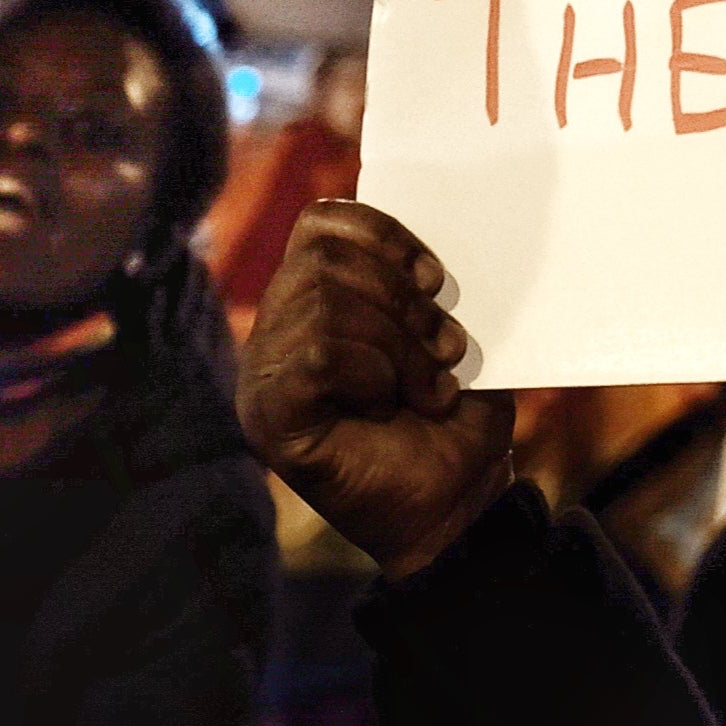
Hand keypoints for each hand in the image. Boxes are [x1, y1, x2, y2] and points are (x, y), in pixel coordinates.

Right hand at [238, 201, 517, 576]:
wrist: (461, 500)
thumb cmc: (453, 418)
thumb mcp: (444, 335)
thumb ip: (417, 286)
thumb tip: (422, 251)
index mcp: (312, 302)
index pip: (321, 225)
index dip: (382, 235)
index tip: (434, 278)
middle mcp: (275, 335)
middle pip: (323, 260)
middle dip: (400, 299)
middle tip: (441, 346)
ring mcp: (263, 378)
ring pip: (323, 306)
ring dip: (399, 345)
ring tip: (429, 384)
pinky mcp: (272, 420)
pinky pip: (316, 359)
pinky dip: (372, 373)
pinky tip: (391, 403)